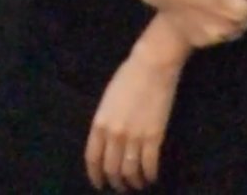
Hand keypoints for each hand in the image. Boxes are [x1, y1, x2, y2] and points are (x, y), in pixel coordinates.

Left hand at [86, 48, 183, 190]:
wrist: (152, 64)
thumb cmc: (128, 76)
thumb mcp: (107, 100)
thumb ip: (105, 122)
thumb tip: (108, 142)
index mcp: (99, 123)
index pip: (92, 158)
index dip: (95, 175)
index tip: (99, 184)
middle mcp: (113, 134)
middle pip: (111, 168)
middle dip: (115, 182)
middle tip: (120, 186)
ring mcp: (134, 137)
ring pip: (130, 171)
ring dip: (133, 182)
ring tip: (136, 185)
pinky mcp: (154, 136)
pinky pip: (149, 165)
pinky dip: (150, 175)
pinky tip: (151, 178)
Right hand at [135, 0, 246, 47]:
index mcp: (238, 10)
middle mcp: (229, 28)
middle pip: (245, 23)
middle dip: (240, 11)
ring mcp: (212, 37)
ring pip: (231, 32)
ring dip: (229, 22)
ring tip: (214, 5)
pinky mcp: (198, 41)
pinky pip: (214, 37)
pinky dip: (213, 28)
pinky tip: (202, 14)